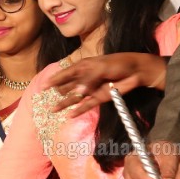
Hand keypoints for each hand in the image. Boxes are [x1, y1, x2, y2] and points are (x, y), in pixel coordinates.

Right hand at [48, 53, 166, 116]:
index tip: (43, 86)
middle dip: (57, 93)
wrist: (136, 71)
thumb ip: (88, 79)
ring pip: (74, 97)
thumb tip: (78, 92)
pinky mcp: (99, 98)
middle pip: (67, 87)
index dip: (54, 80)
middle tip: (44, 100)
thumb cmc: (118, 63)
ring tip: (53, 110)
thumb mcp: (101, 67)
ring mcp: (91, 89)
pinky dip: (79, 110)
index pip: (65, 74)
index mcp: (82, 68)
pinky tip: (70, 115)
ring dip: (64, 103)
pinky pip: (87, 105)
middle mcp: (84, 79)